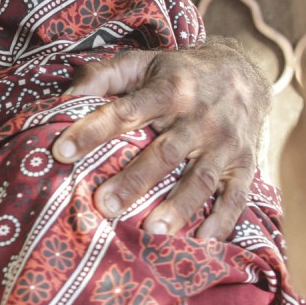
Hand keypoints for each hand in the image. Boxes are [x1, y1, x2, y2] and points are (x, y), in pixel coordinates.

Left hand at [51, 38, 269, 239]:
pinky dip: (223, 220)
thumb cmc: (177, 74)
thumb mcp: (140, 63)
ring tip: (150, 232)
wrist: (242, 72)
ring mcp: (224, 143)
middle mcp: (199, 118)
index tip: (61, 151)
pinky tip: (203, 242)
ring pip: (200, 179)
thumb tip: (64, 97)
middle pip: (164, 154)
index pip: (125, 111)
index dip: (93, 130)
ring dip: (177, 208)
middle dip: (134, 181)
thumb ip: (102, 76)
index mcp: (168, 90)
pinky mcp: (244, 164)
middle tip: (104, 206)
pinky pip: (236, 196)